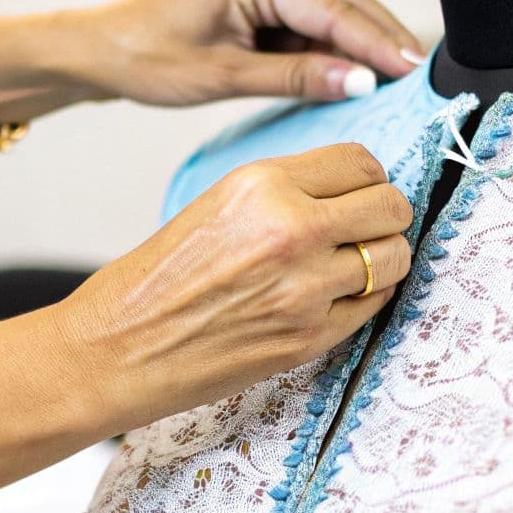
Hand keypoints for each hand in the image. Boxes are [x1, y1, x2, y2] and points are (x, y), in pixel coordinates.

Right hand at [54, 142, 413, 432]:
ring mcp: (306, 288)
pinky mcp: (310, 338)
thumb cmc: (156, 281)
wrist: (118, 349)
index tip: (361, 192)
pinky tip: (338, 297)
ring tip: (357, 265)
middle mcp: (291, 229)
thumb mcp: (218, 205)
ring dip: (384, 260)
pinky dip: (367, 299)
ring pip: (393, 259)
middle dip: (387, 216)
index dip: (368, 178)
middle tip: (369, 228)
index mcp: (262, 184)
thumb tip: (347, 192)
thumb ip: (284, 193)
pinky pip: (374, 306)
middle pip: (390, 206)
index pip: (361, 162)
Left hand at [63, 0, 426, 104]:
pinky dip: (334, 52)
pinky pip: (310, 28)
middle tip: (419, 77)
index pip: (334, 8)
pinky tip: (353, 79)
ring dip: (361, 45)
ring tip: (396, 81)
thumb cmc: (144, 58)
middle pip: (345, 0)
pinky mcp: (259, 9)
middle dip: (382, 37)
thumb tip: (358, 82)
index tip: (411, 72)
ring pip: (332, 13)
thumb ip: (293, 78)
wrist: (99, 53)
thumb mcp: (221, 76)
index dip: (376, 42)